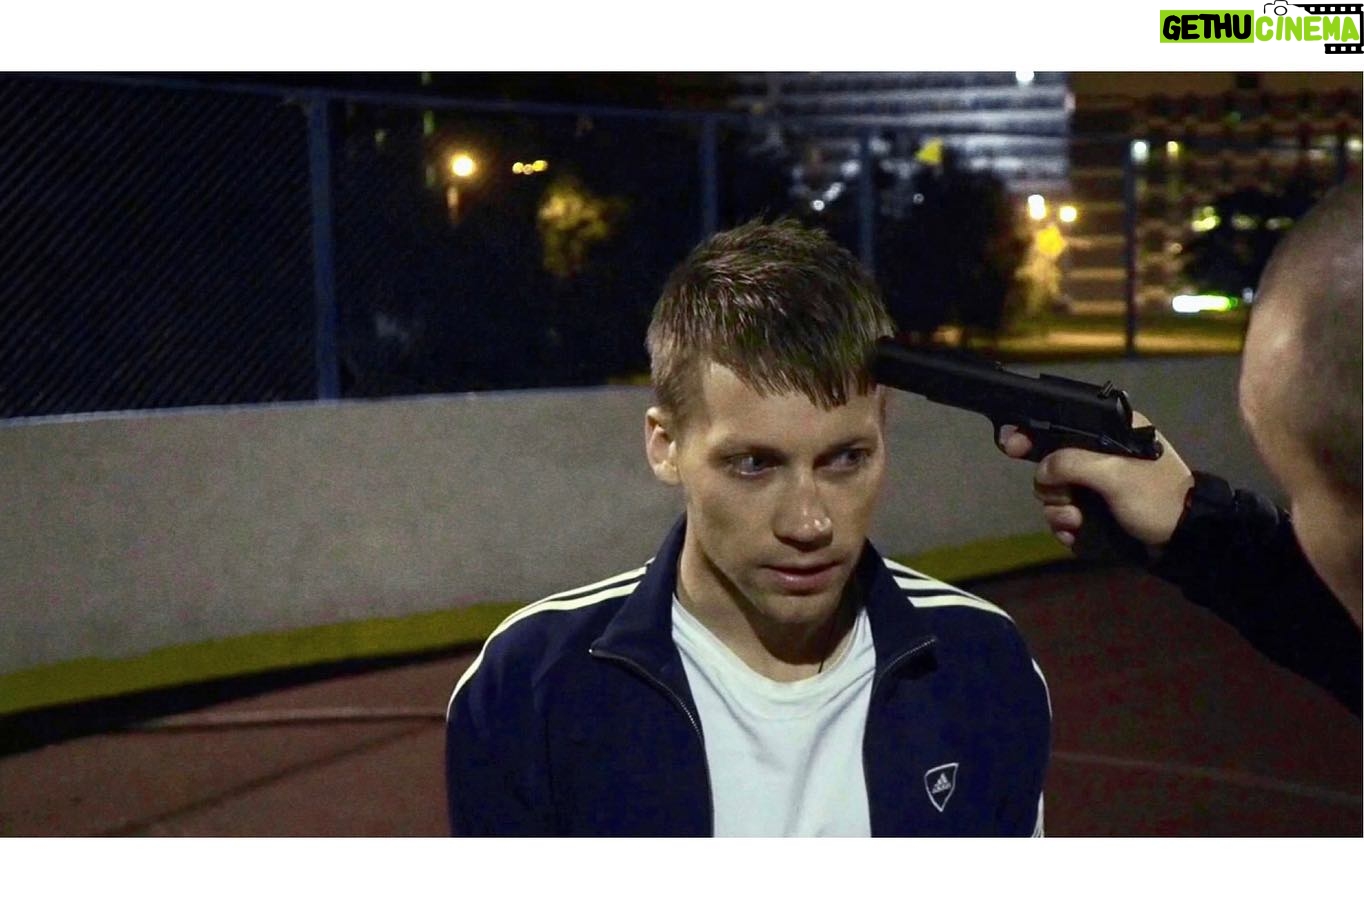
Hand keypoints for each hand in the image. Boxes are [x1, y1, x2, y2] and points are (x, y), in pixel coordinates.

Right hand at [998, 412, 1194, 551]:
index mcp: (1111, 431)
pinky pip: (1065, 512)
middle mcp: (1101, 452)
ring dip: (1060, 511)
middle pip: (1051, 462)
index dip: (1033, 432)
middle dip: (1053, 487)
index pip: (1062, 422)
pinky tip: (1076, 534)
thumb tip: (1042, 471)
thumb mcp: (1114, 474)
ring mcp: (1097, 482)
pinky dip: (1066, 525)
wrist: (1188, 538)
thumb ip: (1071, 463)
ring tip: (1078, 522)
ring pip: (1056, 491)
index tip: (1012, 445)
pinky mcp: (1097, 508)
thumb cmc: (1156, 498)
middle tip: (1069, 501)